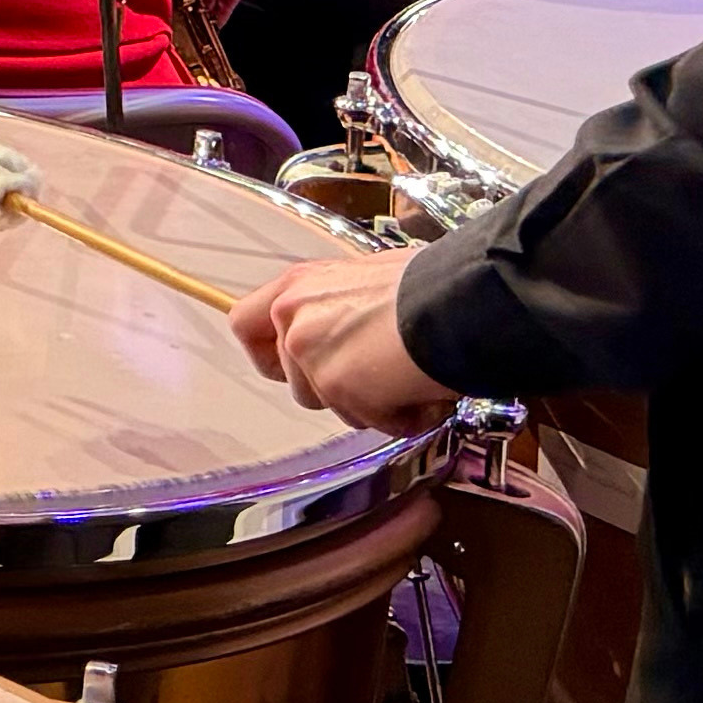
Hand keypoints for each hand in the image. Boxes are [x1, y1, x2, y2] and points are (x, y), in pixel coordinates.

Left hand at [228, 257, 457, 429]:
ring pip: (329, 405)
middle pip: (293, 380)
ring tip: (409, 378)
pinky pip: (367, 421)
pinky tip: (423, 393)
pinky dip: (399, 417)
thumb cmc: (429, 285)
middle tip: (377, 376)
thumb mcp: (365, 282)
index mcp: (296, 286)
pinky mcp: (337, 387)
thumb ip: (335, 308)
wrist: (458, 301)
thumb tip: (344, 332)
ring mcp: (310, 355)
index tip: (293, 365)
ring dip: (370, 404)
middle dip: (336, 389)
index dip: (267, 353)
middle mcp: (292, 318)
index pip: (244, 325)